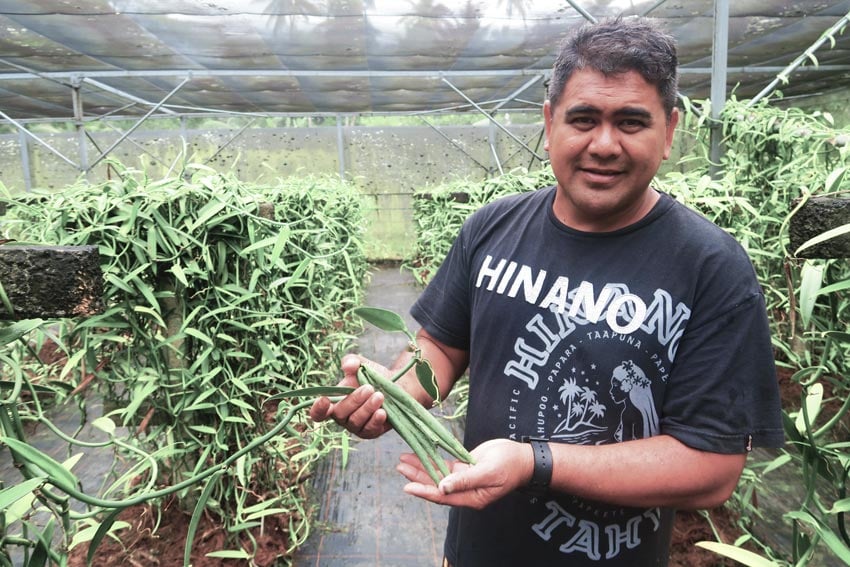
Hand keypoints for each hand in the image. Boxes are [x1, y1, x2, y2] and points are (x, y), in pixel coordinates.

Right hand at [308, 354, 391, 438]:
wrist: (395, 385)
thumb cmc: (372, 376)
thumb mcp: (362, 365)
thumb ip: (352, 361)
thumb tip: (348, 365)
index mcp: (334, 402)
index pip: (318, 413)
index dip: (317, 409)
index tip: (324, 399)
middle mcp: (342, 417)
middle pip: (339, 414)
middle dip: (353, 400)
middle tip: (369, 388)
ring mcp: (356, 426)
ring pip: (355, 422)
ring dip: (367, 408)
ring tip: (379, 395)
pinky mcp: (371, 432)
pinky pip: (370, 430)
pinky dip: (375, 420)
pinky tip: (382, 412)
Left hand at [396, 439, 532, 509]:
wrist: (523, 457)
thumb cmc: (510, 465)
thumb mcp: (489, 472)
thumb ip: (466, 480)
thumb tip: (443, 487)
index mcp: (472, 497)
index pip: (443, 497)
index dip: (424, 491)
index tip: (407, 487)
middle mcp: (465, 491)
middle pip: (436, 485)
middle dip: (417, 476)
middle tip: (399, 466)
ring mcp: (464, 480)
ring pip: (438, 474)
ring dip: (421, 467)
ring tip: (403, 459)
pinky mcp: (465, 467)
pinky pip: (445, 465)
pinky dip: (433, 459)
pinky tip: (421, 453)